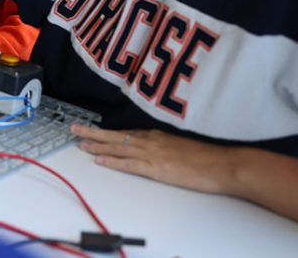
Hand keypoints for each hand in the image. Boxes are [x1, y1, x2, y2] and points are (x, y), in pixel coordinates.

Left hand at [72, 124, 237, 193]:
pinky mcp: (156, 168)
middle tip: (74, 129)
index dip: (109, 133)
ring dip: (96, 144)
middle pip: (116, 136)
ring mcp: (152, 154)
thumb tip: (158, 151)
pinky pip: (128, 164)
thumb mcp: (183, 146)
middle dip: (93, 132)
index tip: (95, 131)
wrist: (223, 164)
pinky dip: (112, 162)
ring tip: (79, 143)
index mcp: (158, 136)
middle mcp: (152, 141)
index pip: (127, 133)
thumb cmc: (209, 158)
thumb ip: (167, 147)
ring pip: (117, 147)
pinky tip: (99, 160)